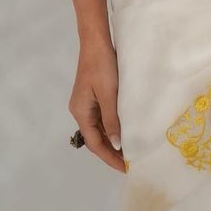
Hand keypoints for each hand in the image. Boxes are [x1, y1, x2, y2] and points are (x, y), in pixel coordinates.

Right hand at [69, 34, 124, 172]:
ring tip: (130, 151)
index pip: (95, 143)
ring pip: (99, 128)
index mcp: (81, 112)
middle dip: (111, 151)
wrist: (96, 41)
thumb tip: (115, 145)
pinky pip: (102, 118)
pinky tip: (124, 131)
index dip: (110, 157)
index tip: (126, 168)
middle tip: (130, 163)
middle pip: (95, 138)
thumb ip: (112, 120)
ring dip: (112, 140)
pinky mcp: (93, 96)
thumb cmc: (102, 66)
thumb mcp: (109, 95)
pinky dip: (112, 127)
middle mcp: (80, 110)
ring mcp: (86, 103)